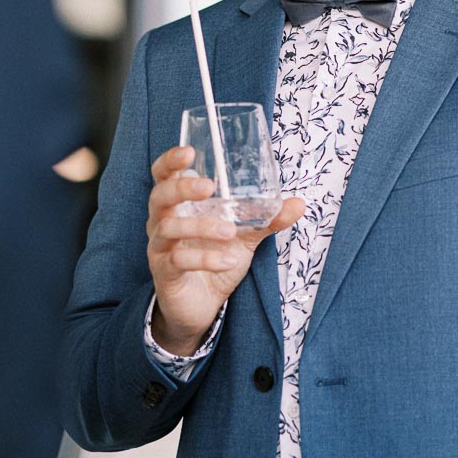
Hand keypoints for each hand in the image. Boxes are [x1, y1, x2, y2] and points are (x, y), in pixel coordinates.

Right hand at [146, 145, 303, 355]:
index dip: (170, 161)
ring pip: (169, 228)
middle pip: (159, 196)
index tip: (188, 151)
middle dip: (182, 188)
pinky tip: (228, 260)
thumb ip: (267, 219)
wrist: (203, 306)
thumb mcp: (245, 237)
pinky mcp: (164, 273)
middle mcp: (163, 222)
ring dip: (201, 227)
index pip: (163, 175)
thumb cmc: (217, 258)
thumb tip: (298, 203)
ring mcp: (160, 247)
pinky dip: (205, 258)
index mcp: (179, 205)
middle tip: (208, 187)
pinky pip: (178, 261)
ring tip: (230, 232)